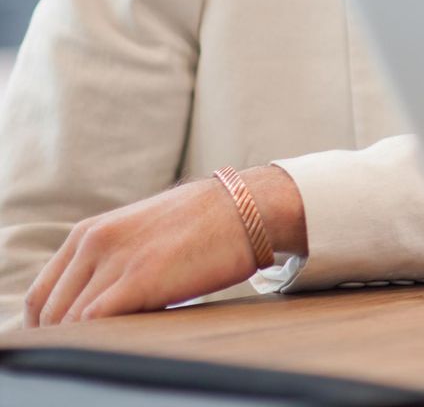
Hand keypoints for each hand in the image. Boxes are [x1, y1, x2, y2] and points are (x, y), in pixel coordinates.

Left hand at [25, 164, 305, 326]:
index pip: (42, 293)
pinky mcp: (141, 278)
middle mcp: (94, 242)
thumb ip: (112, 259)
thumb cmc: (205, 224)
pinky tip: (120, 341)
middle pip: (50, 311)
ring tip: (109, 345)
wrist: (249, 206)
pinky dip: (97, 338)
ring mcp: (116, 259)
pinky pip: (94, 322)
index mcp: (89, 232)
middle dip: (61, 337)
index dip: (46, 325)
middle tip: (88, 349)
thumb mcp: (141, 233)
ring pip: (69, 320)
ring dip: (82, 340)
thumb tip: (98, 301)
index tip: (65, 342)